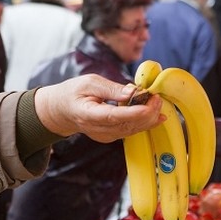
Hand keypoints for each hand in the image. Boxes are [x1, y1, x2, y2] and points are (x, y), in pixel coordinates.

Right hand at [33, 74, 162, 142]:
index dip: (135, 112)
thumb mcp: (89, 83)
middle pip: (127, 125)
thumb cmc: (74, 93)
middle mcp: (97, 129)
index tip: (151, 104)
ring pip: (132, 130)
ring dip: (148, 118)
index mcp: (88, 114)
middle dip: (147, 113)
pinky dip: (143, 122)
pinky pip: (130, 131)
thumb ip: (112, 89)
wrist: (62, 111)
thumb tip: (133, 91)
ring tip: (158, 103)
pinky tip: (154, 113)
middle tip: (158, 98)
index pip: (115, 116)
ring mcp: (105, 136)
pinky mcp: (111, 136)